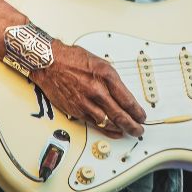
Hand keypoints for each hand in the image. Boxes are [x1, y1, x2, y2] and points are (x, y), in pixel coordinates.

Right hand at [30, 40, 145, 137]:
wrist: (50, 63)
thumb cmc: (72, 59)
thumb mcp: (100, 63)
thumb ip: (112, 80)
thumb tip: (122, 95)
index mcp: (106, 76)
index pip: (127, 100)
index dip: (137, 111)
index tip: (141, 116)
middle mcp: (97, 90)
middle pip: (120, 114)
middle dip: (133, 125)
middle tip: (139, 130)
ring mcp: (86, 102)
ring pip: (108, 122)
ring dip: (121, 129)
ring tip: (129, 131)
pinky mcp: (76, 110)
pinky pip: (94, 123)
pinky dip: (106, 129)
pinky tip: (113, 131)